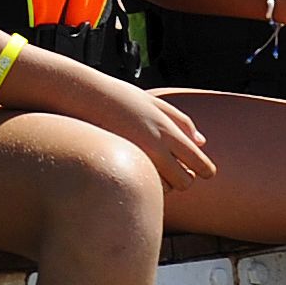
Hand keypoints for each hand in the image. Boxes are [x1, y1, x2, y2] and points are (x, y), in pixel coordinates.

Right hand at [84, 75, 215, 185]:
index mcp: (167, 130)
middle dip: (183, 180)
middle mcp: (154, 147)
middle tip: (174, 171)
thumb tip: (202, 142)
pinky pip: (141, 186)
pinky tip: (138, 170)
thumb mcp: (155, 102)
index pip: (198, 162)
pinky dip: (145, 183)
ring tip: (153, 168)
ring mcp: (136, 158)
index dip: (204, 170)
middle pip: (184, 182)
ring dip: (163, 183)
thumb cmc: (119, 97)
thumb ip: (182, 121)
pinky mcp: (119, 166)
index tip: (202, 171)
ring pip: (163, 189)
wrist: (81, 95)